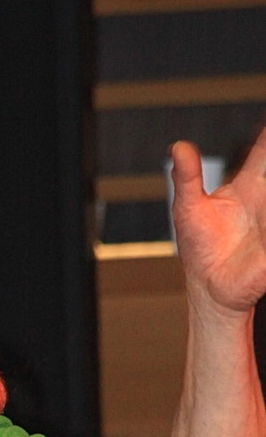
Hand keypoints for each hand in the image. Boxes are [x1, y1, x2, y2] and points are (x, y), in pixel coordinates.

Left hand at [171, 127, 265, 314]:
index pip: (264, 150)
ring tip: (259, 214)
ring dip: (265, 211)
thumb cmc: (200, 248)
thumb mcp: (188, 208)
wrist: (210, 289)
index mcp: (249, 185)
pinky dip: (265, 237)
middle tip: (263, 164)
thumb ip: (187, 177)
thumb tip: (179, 146)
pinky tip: (259, 235)